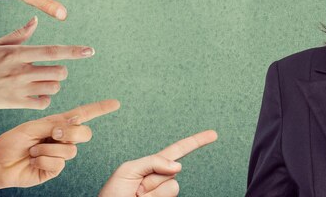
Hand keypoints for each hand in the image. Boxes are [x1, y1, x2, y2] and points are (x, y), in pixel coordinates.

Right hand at [0, 17, 95, 122]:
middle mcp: (21, 70)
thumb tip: (36, 20)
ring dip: (52, 85)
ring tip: (40, 82)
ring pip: (54, 87)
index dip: (73, 51)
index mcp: (17, 53)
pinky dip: (44, 99)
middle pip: (59, 71)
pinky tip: (36, 94)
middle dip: (60, 71)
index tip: (90, 51)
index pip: (52, 51)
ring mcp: (19, 88)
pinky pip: (44, 102)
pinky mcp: (16, 103)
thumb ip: (20, 34)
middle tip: (49, 71)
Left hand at [0, 99, 119, 188]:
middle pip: (84, 133)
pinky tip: (32, 160)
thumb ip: (56, 123)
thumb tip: (77, 120)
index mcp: (59, 124)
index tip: (116, 103)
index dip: (101, 108)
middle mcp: (63, 139)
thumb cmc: (12, 141)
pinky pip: (58, 163)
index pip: (84, 114)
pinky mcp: (54, 169)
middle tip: (53, 134)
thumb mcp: (33, 126)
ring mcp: (60, 155)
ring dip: (47, 149)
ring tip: (33, 150)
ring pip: (70, 150)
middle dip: (70, 132)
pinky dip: (42, 160)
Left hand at [99, 130, 217, 196]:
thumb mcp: (128, 171)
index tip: (213, 134)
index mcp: (151, 166)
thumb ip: (153, 162)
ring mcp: (163, 195)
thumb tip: (178, 166)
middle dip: (153, 179)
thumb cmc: (112, 195)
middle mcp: (161, 180)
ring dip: (152, 193)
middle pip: (172, 172)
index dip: (196, 142)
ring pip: (172, 187)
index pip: (177, 151)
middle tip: (135, 189)